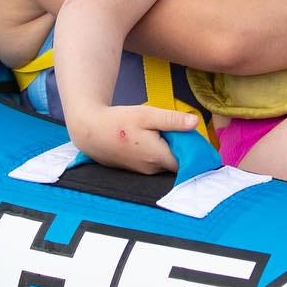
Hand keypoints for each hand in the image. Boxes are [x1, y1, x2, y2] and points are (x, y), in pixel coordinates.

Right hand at [65, 103, 198, 172]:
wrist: (91, 132)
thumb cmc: (118, 122)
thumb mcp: (147, 115)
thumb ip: (172, 120)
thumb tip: (195, 122)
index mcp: (158, 157)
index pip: (188, 160)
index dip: (194, 148)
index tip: (193, 133)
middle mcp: (153, 169)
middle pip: (178, 161)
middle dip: (183, 147)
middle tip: (177, 128)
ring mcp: (145, 171)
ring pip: (167, 161)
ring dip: (171, 148)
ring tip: (163, 131)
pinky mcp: (138, 169)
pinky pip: (157, 162)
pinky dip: (160, 151)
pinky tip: (153, 137)